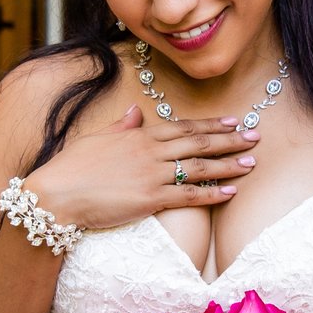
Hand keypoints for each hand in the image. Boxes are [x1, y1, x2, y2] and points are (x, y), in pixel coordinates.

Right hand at [23, 104, 257, 228]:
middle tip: (255, 136)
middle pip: (198, 143)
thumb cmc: (70, 169)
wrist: (56, 195)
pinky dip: (212, 193)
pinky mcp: (150, 199)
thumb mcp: (96, 139)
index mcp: (138, 136)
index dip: (210, 125)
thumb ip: (120, 126)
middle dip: (229, 139)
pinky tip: (231, 192)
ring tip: (251, 162)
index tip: (232, 122)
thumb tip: (134, 112)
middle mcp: (149, 152)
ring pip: (199, 167)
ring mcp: (151, 175)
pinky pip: (189, 196)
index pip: (182, 128)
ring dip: (228, 164)